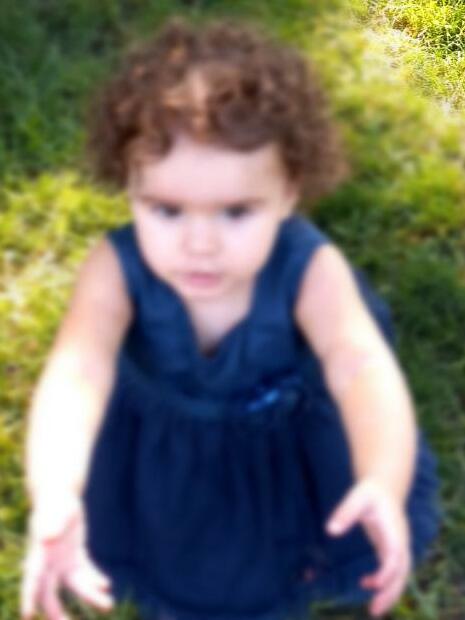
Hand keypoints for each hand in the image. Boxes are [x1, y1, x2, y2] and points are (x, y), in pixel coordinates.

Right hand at [20, 493, 113, 619]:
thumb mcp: (54, 513)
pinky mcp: (74, 554)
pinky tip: (106, 585)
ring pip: (75, 585)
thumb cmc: (54, 503)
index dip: (28, 598)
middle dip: (57, 611)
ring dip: (90, 595)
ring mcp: (62, 560)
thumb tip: (47, 539)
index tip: (27, 616)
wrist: (59, 496)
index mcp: (39, 554)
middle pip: (50, 593)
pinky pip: (85, 571)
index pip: (32, 580)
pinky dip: (95, 579)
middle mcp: (49, 562)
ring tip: (108, 605)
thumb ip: (51, 527)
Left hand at [325, 478, 411, 617]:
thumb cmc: (370, 491)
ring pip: (400, 575)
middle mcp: (401, 541)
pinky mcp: (391, 549)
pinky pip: (391, 571)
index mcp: (395, 529)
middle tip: (375, 609)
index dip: (388, 571)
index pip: (396, 554)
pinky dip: (382, 582)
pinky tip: (365, 583)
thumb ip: (345, 512)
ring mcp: (398, 547)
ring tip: (374, 610)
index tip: (375, 584)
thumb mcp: (357, 497)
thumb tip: (330, 531)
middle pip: (403, 571)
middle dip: (392, 592)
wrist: (385, 487)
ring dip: (389, 593)